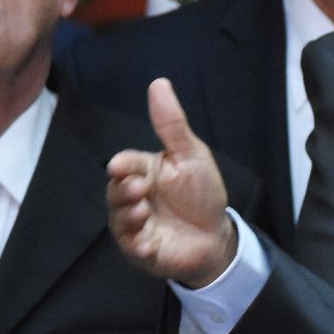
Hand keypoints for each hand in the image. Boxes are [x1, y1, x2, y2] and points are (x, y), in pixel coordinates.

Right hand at [107, 78, 236, 287]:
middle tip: (140, 189)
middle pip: (116, 191)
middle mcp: (133, 198)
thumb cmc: (202, 193)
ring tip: (142, 210)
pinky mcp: (142, 250)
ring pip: (119, 219)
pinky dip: (137, 244)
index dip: (123, 166)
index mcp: (143, 172)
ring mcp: (135, 225)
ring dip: (127, 215)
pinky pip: (132, 248)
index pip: (126, 165)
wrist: (217, 235)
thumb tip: (158, 83)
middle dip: (123, 190)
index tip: (121, 166)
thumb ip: (172, 125)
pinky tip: (146, 242)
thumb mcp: (191, 155)